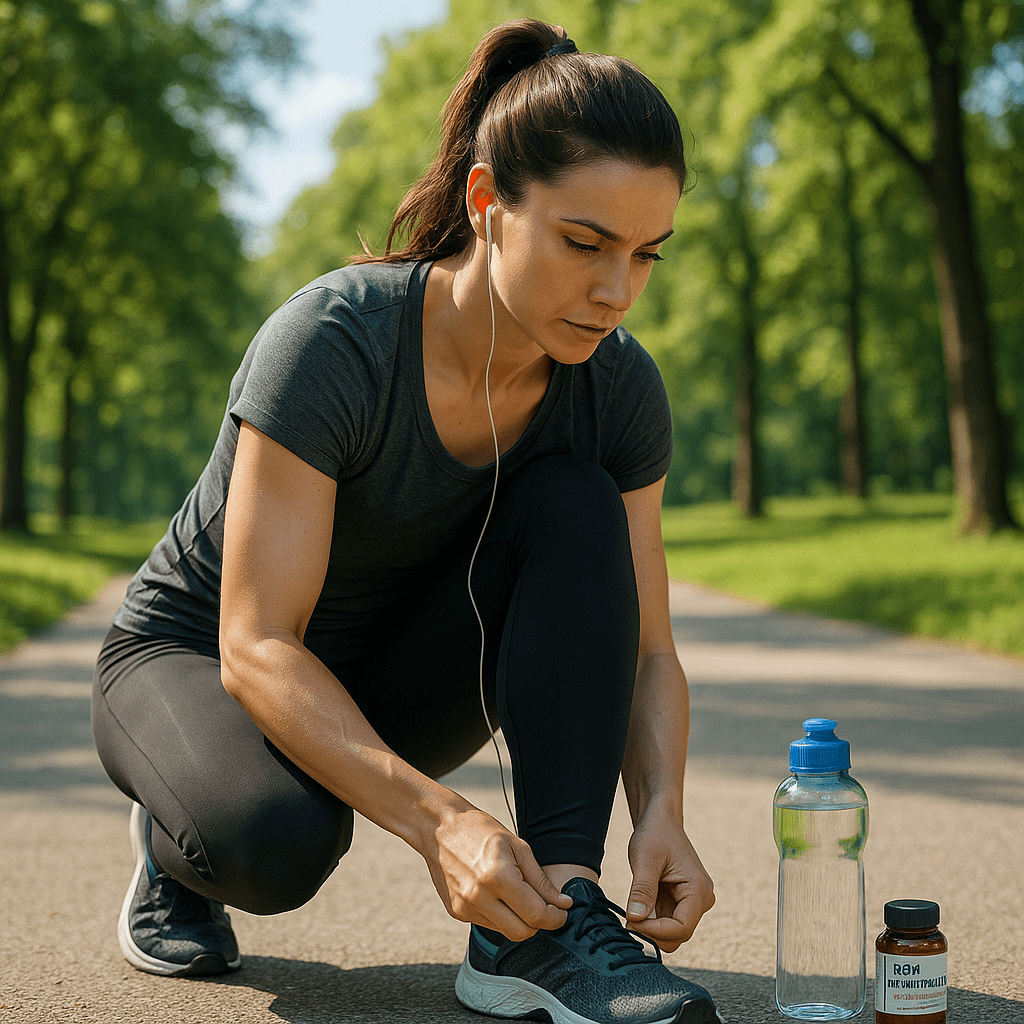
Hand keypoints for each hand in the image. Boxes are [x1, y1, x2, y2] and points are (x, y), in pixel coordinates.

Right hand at [423, 801, 572, 940]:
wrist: (439, 828)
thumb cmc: (481, 830)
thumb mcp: (517, 846)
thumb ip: (540, 880)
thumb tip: (564, 903)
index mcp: (499, 877)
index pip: (535, 915)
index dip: (555, 918)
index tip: (562, 911)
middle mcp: (479, 897)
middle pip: (521, 932)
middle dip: (539, 924)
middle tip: (545, 908)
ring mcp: (465, 907)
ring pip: (505, 931)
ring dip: (519, 920)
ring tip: (517, 894)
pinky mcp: (456, 912)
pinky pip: (487, 924)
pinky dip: (499, 915)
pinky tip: (496, 893)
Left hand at [624, 810, 714, 952]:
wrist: (660, 821)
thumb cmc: (655, 834)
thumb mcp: (645, 859)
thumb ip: (642, 890)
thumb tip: (634, 918)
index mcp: (699, 890)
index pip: (681, 928)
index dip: (655, 931)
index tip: (630, 920)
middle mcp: (701, 900)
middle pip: (678, 935)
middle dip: (652, 933)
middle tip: (627, 919)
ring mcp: (692, 903)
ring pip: (672, 933)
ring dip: (650, 929)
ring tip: (630, 912)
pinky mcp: (680, 903)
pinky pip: (667, 923)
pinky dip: (650, 923)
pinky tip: (636, 909)